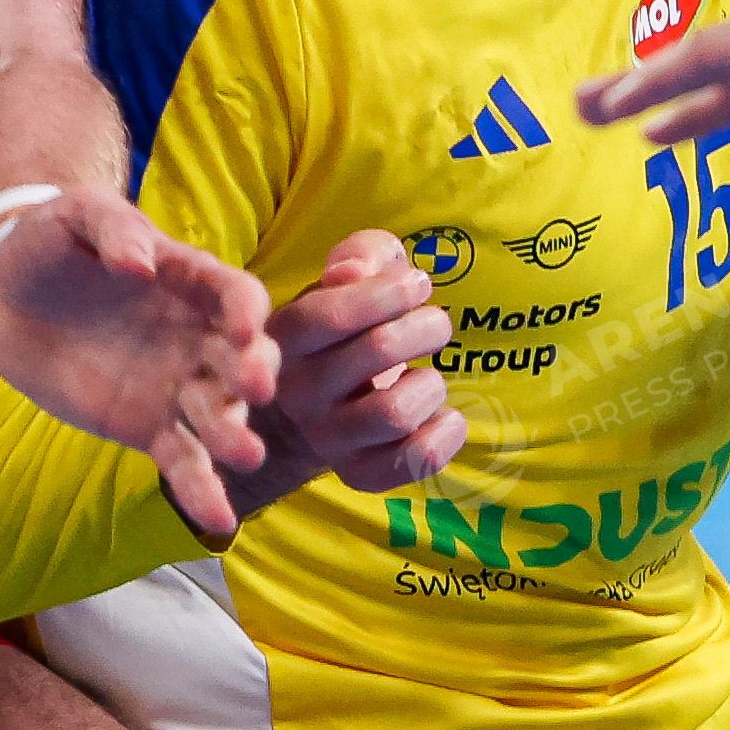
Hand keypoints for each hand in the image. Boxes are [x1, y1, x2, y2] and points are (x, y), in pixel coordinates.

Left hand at [0, 188, 277, 538]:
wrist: (3, 294)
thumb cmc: (50, 242)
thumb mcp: (77, 216)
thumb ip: (115, 231)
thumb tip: (143, 264)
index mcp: (191, 279)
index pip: (236, 292)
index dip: (246, 308)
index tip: (245, 328)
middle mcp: (198, 335)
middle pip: (243, 358)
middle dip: (254, 373)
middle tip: (254, 391)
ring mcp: (177, 384)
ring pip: (220, 415)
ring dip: (236, 434)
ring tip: (243, 455)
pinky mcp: (148, 426)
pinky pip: (184, 460)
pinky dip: (203, 490)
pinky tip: (219, 520)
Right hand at [204, 230, 468, 523]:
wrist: (324, 403)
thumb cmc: (350, 323)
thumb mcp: (351, 274)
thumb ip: (359, 255)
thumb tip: (350, 273)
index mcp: (285, 337)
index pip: (328, 315)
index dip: (384, 294)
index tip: (418, 284)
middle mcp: (298, 392)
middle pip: (377, 352)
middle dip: (425, 327)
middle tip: (435, 322)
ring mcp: (327, 438)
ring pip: (395, 413)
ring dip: (431, 384)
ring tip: (428, 374)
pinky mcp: (359, 474)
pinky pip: (412, 461)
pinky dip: (444, 434)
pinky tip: (444, 415)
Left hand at [576, 0, 729, 143]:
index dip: (706, 104)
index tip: (659, 126)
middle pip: (711, 67)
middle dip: (652, 92)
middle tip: (592, 110)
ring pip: (699, 58)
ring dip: (640, 84)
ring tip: (584, 109)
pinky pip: (715, 56)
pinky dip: (666, 77)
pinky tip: (626, 100)